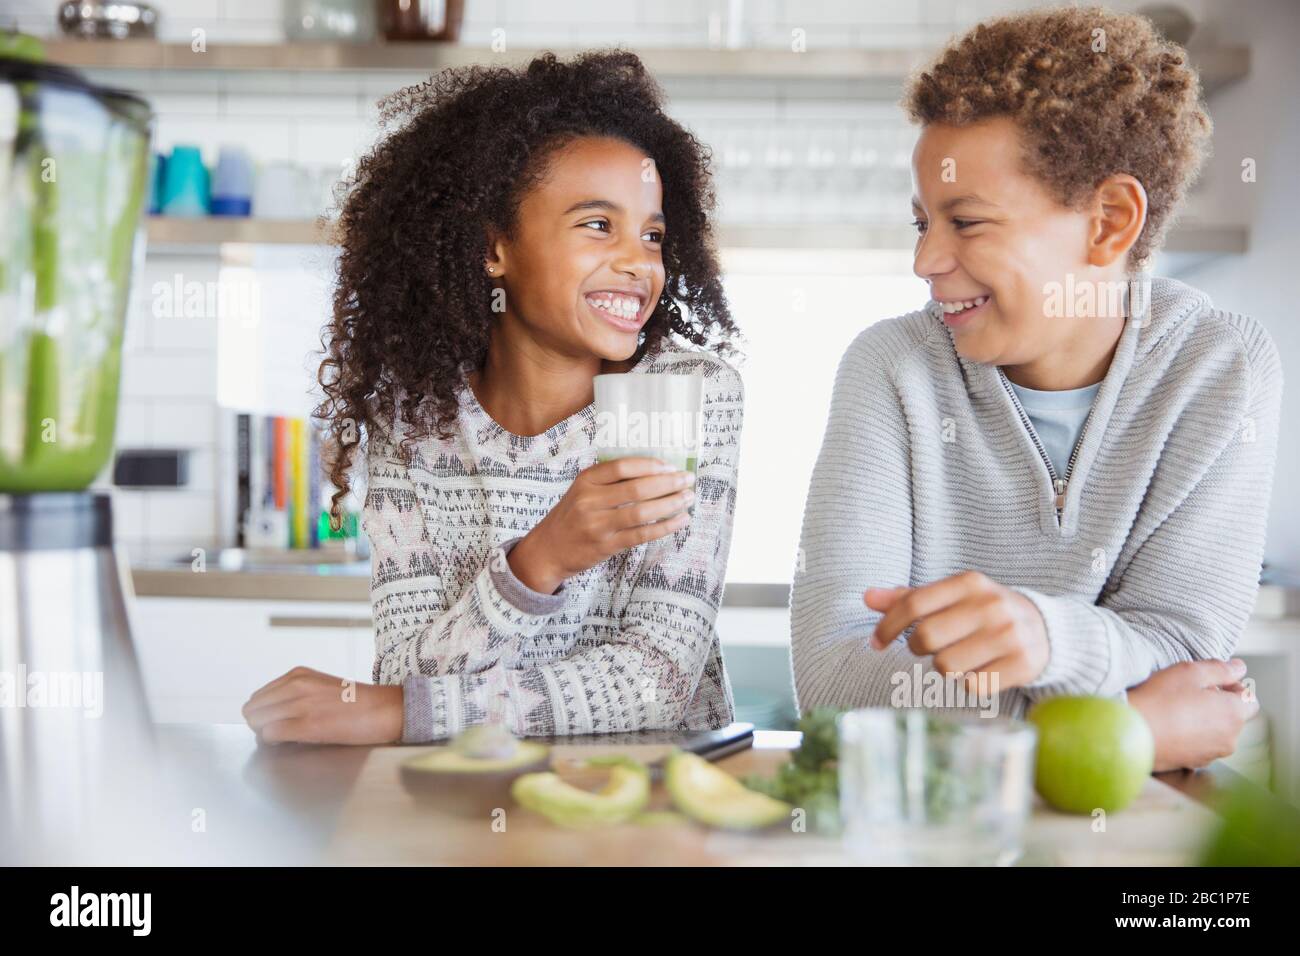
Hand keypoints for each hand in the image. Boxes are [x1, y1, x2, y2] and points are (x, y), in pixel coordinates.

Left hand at [242, 666, 403, 744]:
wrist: (384, 709)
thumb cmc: (357, 703)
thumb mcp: (321, 686)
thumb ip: (296, 693)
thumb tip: (273, 713)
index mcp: (298, 675)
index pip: (258, 696)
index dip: (263, 714)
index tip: (276, 723)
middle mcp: (295, 685)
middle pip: (252, 709)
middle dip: (260, 724)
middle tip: (278, 734)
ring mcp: (300, 704)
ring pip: (257, 721)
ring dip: (266, 733)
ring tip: (286, 738)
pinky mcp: (307, 724)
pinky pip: (270, 734)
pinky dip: (274, 742)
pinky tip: (291, 742)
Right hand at [508, 456, 695, 593]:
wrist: (548, 550)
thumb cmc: (572, 516)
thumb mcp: (582, 491)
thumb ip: (610, 481)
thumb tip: (656, 472)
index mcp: (585, 481)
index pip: (622, 467)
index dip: (650, 465)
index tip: (670, 466)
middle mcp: (589, 501)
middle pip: (636, 489)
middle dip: (668, 484)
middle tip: (688, 480)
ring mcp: (597, 525)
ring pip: (641, 513)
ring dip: (670, 505)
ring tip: (688, 499)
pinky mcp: (605, 546)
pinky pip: (641, 535)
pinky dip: (664, 527)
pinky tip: (680, 521)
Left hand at [865, 571, 1048, 690]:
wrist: (1045, 628)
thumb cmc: (984, 612)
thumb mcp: (952, 597)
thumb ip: (909, 598)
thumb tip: (867, 597)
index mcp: (969, 582)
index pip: (913, 604)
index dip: (887, 626)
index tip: (876, 642)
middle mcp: (990, 605)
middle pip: (926, 637)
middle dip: (916, 648)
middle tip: (926, 649)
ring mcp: (1008, 635)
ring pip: (946, 666)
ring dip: (944, 668)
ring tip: (959, 657)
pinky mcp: (1021, 664)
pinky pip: (973, 686)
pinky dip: (968, 684)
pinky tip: (979, 670)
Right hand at [1127, 659, 1257, 771]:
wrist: (1132, 733)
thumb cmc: (1159, 700)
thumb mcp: (1190, 672)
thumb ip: (1220, 668)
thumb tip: (1239, 668)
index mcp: (1233, 714)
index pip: (1250, 700)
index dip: (1234, 688)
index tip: (1213, 682)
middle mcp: (1229, 738)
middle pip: (1234, 717)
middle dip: (1219, 704)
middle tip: (1190, 693)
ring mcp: (1212, 754)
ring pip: (1217, 733)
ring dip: (1205, 721)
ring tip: (1177, 710)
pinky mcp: (1194, 763)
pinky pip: (1201, 746)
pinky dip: (1192, 736)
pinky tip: (1170, 726)